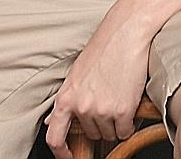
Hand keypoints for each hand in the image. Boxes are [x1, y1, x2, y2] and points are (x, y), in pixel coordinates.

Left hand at [42, 24, 152, 158]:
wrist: (125, 34)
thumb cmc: (102, 49)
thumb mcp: (76, 74)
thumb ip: (66, 100)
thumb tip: (51, 122)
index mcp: (66, 97)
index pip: (54, 138)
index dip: (61, 154)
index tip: (69, 157)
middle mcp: (81, 107)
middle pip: (91, 135)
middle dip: (100, 125)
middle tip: (107, 102)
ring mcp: (101, 110)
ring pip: (110, 134)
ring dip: (115, 123)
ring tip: (117, 97)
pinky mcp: (122, 111)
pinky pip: (125, 131)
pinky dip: (129, 122)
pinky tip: (128, 102)